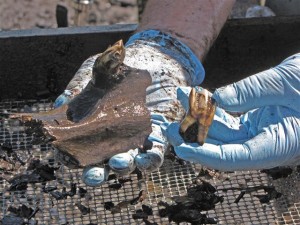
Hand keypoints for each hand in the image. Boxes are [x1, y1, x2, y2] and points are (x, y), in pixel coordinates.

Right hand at [54, 30, 204, 184]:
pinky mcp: (159, 136)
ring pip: (129, 163)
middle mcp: (114, 139)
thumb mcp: (99, 69)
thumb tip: (61, 102)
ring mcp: (136, 140)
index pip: (80, 149)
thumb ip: (81, 84)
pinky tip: (146, 158)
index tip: (68, 160)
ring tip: (119, 163)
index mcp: (95, 127)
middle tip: (94, 174)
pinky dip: (151, 159)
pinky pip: (156, 153)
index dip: (72, 158)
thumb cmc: (121, 67)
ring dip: (123, 167)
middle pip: (103, 165)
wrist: (154, 58)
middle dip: (97, 174)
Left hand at [162, 54, 299, 170]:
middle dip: (193, 136)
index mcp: (278, 144)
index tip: (181, 149)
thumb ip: (252, 92)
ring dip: (198, 116)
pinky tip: (195, 95)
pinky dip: (210, 107)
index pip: (235, 157)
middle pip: (221, 146)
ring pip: (221, 130)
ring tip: (179, 99)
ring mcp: (257, 131)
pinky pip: (226, 117)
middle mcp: (264, 142)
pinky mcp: (252, 120)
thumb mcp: (287, 82)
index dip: (206, 155)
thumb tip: (217, 100)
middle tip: (167, 125)